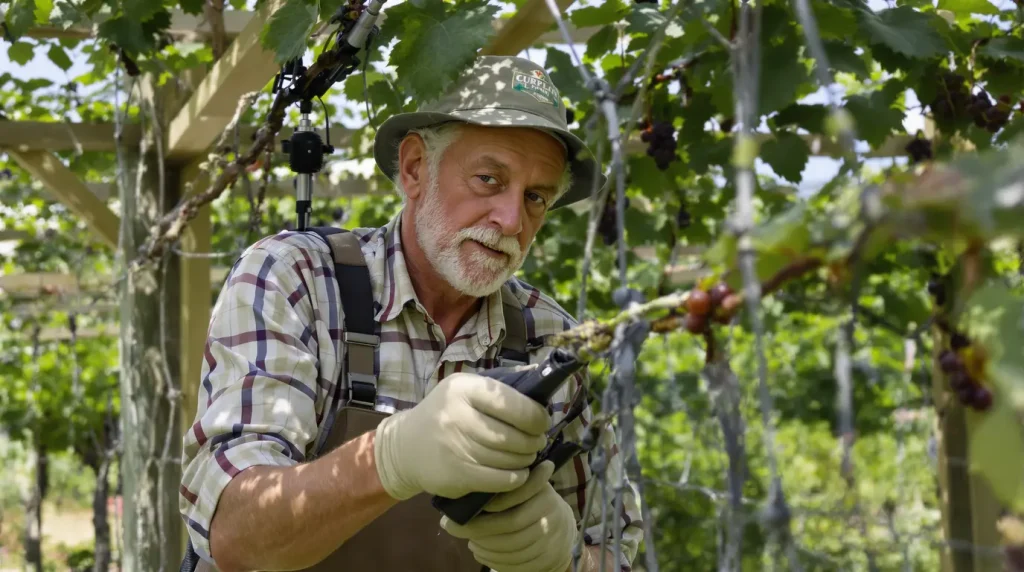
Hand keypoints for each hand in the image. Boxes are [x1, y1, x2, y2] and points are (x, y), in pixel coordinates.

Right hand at [373, 371, 550, 499]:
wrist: (406, 446)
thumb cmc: (446, 414)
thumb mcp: (465, 389)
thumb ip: (499, 387)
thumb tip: (539, 382)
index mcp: (464, 388)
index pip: (514, 403)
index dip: (536, 416)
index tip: (542, 422)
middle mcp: (457, 415)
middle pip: (514, 435)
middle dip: (534, 441)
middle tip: (537, 443)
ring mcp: (455, 446)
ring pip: (508, 458)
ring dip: (525, 460)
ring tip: (527, 457)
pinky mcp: (455, 473)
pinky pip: (498, 479)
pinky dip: (515, 479)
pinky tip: (518, 474)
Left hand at [440, 461, 576, 571]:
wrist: (559, 528)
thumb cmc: (529, 503)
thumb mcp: (522, 487)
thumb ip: (502, 488)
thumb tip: (461, 493)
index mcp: (542, 490)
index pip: (514, 495)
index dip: (489, 503)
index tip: (466, 507)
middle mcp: (550, 511)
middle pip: (510, 524)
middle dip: (478, 528)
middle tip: (452, 527)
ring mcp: (552, 537)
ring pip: (512, 547)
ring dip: (485, 547)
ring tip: (469, 542)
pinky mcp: (548, 557)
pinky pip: (517, 563)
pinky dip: (494, 560)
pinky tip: (481, 553)